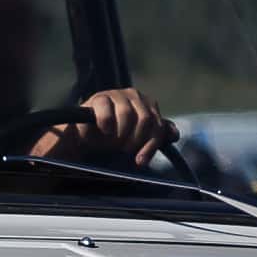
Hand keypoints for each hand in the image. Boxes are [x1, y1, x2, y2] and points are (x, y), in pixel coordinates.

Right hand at [28, 87, 174, 166]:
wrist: (81, 139)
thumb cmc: (110, 139)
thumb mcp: (135, 140)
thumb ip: (155, 135)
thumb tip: (174, 134)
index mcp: (145, 103)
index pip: (157, 124)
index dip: (151, 144)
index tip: (140, 161)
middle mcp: (132, 95)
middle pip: (146, 119)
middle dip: (135, 140)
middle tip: (123, 150)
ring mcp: (115, 95)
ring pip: (127, 114)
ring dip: (119, 134)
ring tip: (111, 142)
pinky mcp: (97, 99)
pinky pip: (106, 110)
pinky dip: (105, 124)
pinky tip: (102, 131)